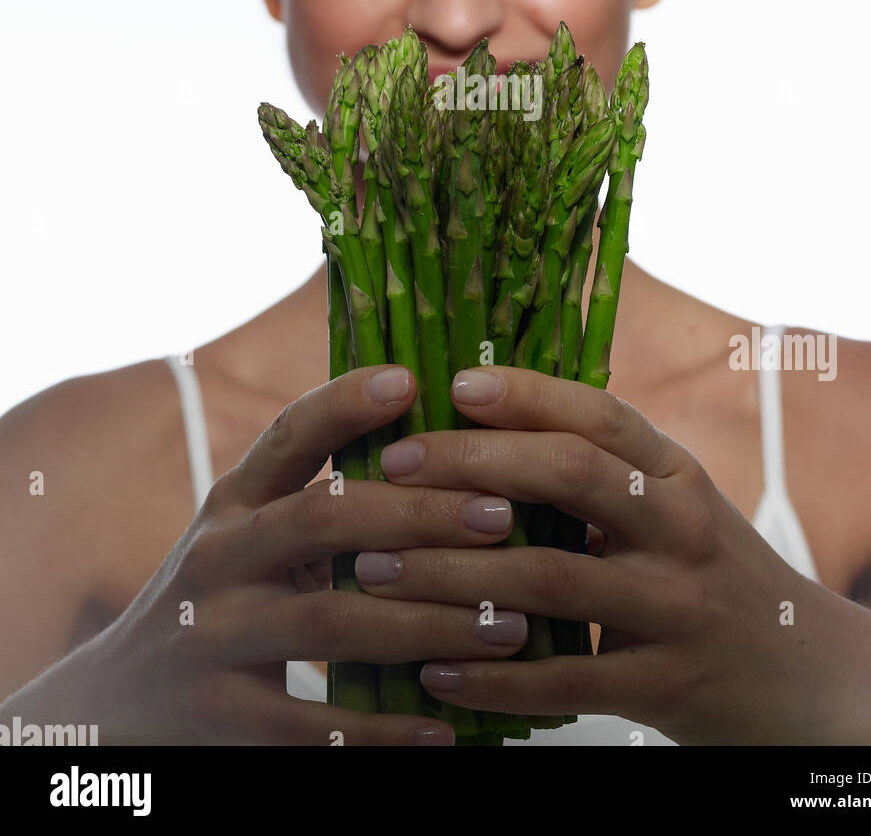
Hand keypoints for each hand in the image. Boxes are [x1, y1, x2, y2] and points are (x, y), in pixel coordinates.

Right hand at [62, 365, 530, 745]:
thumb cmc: (225, 596)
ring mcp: (214, 638)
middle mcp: (218, 559)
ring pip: (332, 623)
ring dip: (429, 623)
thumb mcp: (252, 534)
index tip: (410, 379)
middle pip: (323, 520)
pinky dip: (383, 731)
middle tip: (503, 515)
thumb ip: (322, 498)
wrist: (123, 700)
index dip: (343, 403)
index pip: (287, 436)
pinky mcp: (223, 718)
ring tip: (508, 626)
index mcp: (233, 502)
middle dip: (420, 514)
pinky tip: (445, 727)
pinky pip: (313, 726)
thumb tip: (447, 449)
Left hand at [354, 365, 849, 744]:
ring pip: (551, 578)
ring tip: (376, 568)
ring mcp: (678, 607)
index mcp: (679, 475)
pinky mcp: (668, 685)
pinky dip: (492, 677)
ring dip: (451, 572)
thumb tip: (485, 434)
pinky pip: (565, 681)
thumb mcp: (679, 509)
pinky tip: (433, 671)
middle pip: (570, 475)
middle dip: (471, 463)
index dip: (527, 394)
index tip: (454, 383)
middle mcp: (682, 528)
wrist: (814, 678)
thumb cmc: (717, 578)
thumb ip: (606, 475)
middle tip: (393, 464)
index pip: (601, 415)